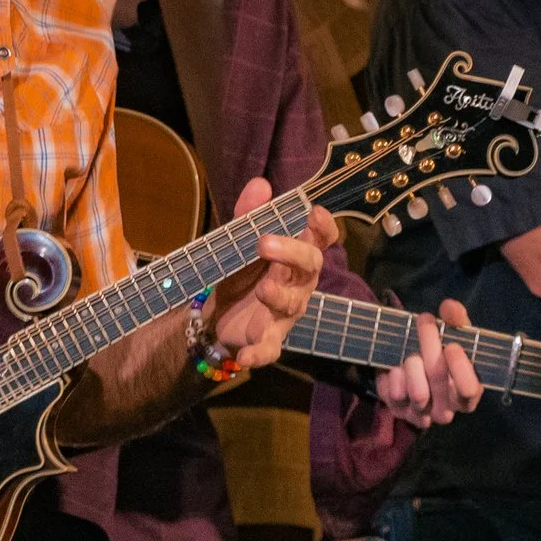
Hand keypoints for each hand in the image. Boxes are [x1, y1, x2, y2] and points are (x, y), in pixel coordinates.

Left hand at [202, 177, 326, 372]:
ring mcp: (284, 313)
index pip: (321, 240)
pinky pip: (269, 349)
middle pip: (310, 267)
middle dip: (293, 253)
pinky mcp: (267, 339)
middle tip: (264, 242)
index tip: (314, 212)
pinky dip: (259, 354)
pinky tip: (245, 356)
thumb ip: (249, 214)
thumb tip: (261, 184)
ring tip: (263, 288)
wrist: (217, 315)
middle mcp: (298, 284)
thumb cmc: (242, 272)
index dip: (323, 228)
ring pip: (293, 305)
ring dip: (279, 296)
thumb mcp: (239, 240)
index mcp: (296, 257)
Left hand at [373, 299, 482, 427]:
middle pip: (439, 380)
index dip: (461, 368)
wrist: (417, 369)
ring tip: (411, 351)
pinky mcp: (398, 412)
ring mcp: (422, 414)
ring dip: (412, 363)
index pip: (469, 390)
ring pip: (417, 392)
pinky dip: (393, 375)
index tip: (452, 345)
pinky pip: (393, 395)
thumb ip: (457, 321)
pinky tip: (397, 365)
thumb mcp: (456, 336)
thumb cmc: (444, 354)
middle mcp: (446, 411)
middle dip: (430, 344)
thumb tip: (450, 308)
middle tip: (425, 320)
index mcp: (468, 396)